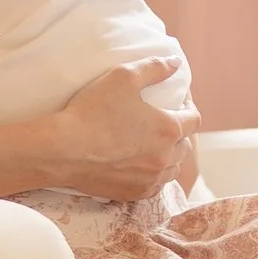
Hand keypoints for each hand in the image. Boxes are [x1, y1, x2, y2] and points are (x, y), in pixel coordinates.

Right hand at [44, 60, 198, 201]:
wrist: (62, 150)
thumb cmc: (92, 111)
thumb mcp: (123, 77)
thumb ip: (154, 68)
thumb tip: (176, 64)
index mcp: (169, 129)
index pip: (195, 119)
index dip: (189, 108)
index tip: (178, 102)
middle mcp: (165, 158)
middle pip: (185, 146)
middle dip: (178, 133)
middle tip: (160, 123)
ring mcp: (151, 179)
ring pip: (172, 169)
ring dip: (168, 156)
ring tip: (153, 146)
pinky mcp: (134, 194)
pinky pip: (155, 186)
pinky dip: (153, 175)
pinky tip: (140, 166)